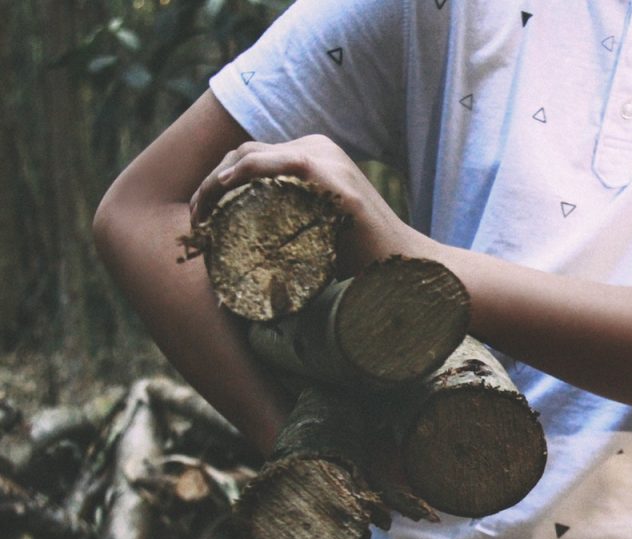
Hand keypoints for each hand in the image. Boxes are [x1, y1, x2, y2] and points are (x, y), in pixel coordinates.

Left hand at [188, 134, 429, 271]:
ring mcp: (326, 160)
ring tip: (201, 217)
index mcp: (317, 159)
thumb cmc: (365, 265)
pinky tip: (223, 195)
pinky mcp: (330, 178)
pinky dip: (239, 176)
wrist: (410, 269)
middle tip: (196, 221)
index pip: (251, 158)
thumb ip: (289, 230)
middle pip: (243, 153)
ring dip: (215, 183)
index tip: (202, 220)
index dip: (217, 185)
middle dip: (209, 185)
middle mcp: (320, 150)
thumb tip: (238, 271)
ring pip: (248, 156)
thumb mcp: (318, 237)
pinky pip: (270, 164)